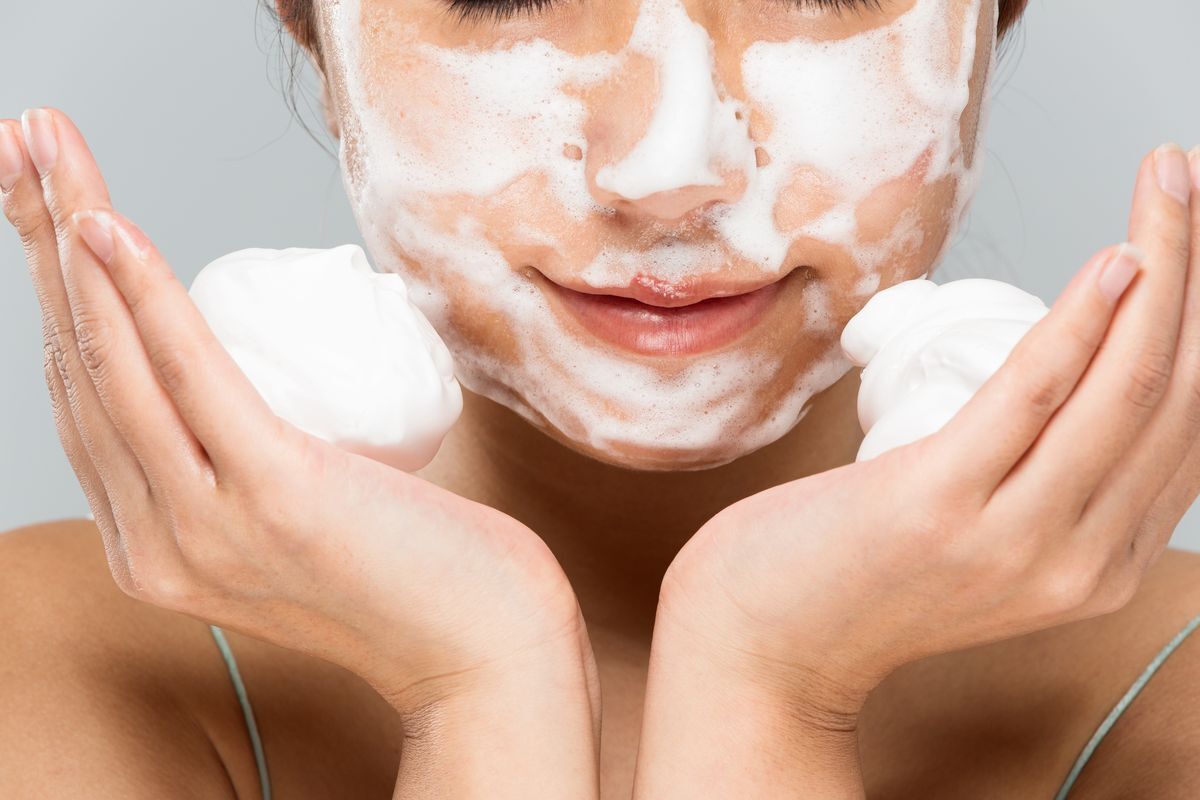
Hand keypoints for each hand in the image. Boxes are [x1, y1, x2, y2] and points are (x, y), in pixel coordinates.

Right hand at [0, 108, 600, 796]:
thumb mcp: (303, 516)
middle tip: (24, 142)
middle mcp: (156, 545)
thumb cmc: (413, 570)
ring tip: (46, 149)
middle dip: (41, 241)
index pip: (87, 401)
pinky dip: (141, 295)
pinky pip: (188, 377)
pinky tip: (105, 226)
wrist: (483, 649)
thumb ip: (248, 468)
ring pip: (113, 362)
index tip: (50, 206)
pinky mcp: (270, 497)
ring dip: (71, 238)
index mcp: (156, 545)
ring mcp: (204, 528)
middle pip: (79, 368)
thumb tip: (243, 381)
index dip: (58, 295)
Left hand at [634, 144, 1197, 796]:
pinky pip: (1036, 395)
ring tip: (1166, 183)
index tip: (1191, 244)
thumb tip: (1068, 373)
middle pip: (1175, 396)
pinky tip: (1116, 256)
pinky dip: (1084, 320)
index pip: (1186, 430)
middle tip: (1182, 180)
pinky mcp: (940, 506)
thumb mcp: (977, 535)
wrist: (762, 644)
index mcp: (1099, 567)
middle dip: (1198, 277)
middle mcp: (1081, 564)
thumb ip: (1040, 482)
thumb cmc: (853, 572)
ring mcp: (1017, 542)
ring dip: (1161, 266)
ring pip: (1125, 385)